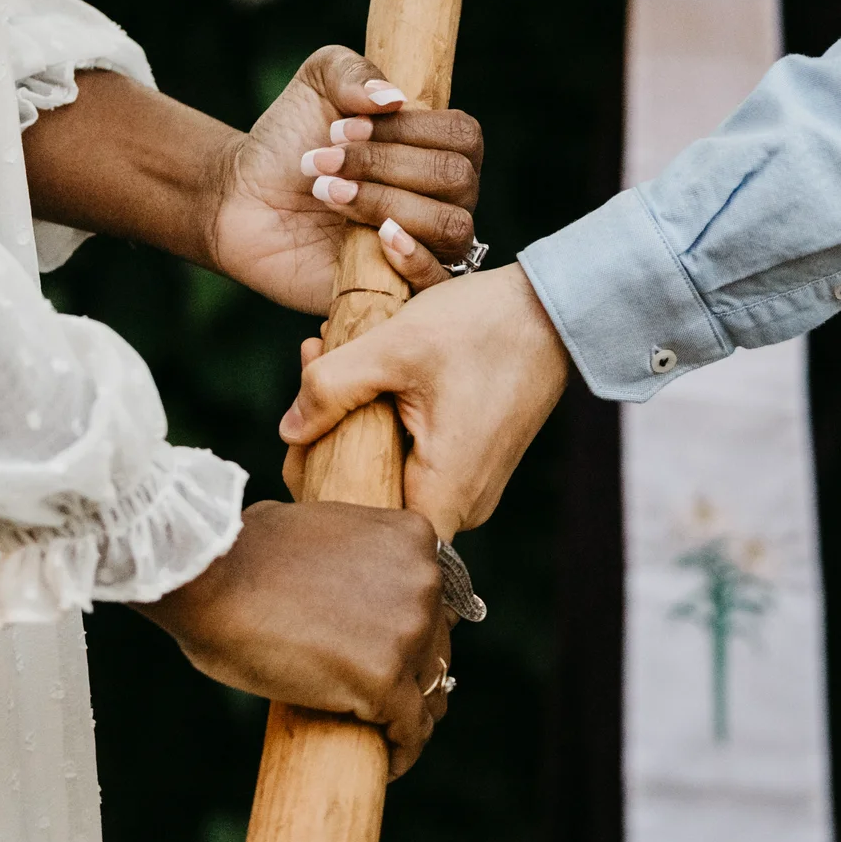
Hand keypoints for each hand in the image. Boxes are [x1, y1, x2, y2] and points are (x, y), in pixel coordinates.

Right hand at [138, 500, 454, 777]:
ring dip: (412, 713)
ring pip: (430, 688)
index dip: (416, 629)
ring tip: (390, 734)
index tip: (396, 652)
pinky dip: (403, 750)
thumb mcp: (318, 528)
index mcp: (412, 539)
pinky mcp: (383, 680)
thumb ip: (349, 550)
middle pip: (437, 643)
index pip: (434, 597)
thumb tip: (339, 575)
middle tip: (389, 698)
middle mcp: (423, 581)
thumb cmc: (240, 552)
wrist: (209, 579)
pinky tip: (390, 764)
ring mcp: (407, 631)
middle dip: (415, 671)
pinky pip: (411, 728)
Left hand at [209, 44, 483, 314]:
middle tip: (323, 159)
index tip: (341, 127)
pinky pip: (438, 280)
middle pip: (456, 179)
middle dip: (386, 164)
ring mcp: (423, 244)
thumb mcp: (318, 83)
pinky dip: (414, 256)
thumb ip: (354, 72)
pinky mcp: (398, 286)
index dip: (408, 129)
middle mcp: (440, 198)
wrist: (242, 199)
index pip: (462, 136)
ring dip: (385, 202)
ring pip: (450, 226)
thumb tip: (394, 98)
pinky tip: (377, 236)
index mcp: (434, 148)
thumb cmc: (289, 140)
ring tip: (325, 192)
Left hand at [279, 265, 568, 536]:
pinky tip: (363, 388)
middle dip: (329, 457)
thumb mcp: (394, 347)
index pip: (365, 533)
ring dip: (354, 439)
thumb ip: (332, 388)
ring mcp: (472, 490)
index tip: (300, 447)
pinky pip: (414, 468)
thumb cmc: (483, 325)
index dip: (322, 499)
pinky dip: (383, 434)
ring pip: (392, 485)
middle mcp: (465, 507)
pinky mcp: (473, 469)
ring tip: (325, 372)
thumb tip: (288, 431)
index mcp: (445, 492)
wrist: (552, 308)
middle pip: (374, 510)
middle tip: (305, 399)